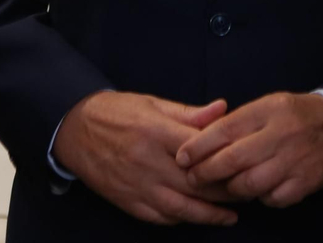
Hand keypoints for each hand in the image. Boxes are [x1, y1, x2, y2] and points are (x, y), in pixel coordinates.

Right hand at [54, 91, 237, 225]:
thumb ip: (189, 112)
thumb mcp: (153, 103)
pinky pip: (159, 217)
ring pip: (180, 207)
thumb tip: (223, 109)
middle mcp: (148, 161)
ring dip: (208, 214)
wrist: (74, 129)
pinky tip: (196, 217)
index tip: (246, 164)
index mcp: (157, 132)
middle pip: (195, 183)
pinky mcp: (127, 201)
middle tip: (247, 192)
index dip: (226, 160)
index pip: (201, 151)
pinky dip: (180, 219)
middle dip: (224, 192)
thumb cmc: (117, 112)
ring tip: (229, 216)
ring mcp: (137, 185)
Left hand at [175, 92, 322, 207]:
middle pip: (232, 160)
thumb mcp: (269, 105)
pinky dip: (259, 198)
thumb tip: (201, 139)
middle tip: (193, 178)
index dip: (198, 146)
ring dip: (230, 188)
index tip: (182, 156)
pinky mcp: (304, 184)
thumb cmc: (296, 116)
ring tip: (222, 186)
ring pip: (249, 184)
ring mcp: (293, 162)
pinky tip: (256, 191)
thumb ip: (239, 120)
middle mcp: (280, 135)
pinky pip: (271, 199)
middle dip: (206, 172)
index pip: (225, 129)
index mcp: (268, 110)